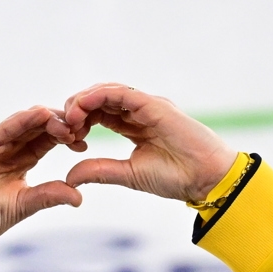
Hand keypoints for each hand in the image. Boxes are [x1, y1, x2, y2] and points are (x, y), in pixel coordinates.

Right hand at [0, 106, 81, 259]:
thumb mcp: (24, 204)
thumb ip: (48, 195)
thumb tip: (79, 196)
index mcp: (22, 162)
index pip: (46, 142)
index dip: (65, 138)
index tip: (83, 142)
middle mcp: (7, 149)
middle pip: (36, 128)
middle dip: (58, 125)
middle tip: (78, 127)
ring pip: (21, 124)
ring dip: (43, 119)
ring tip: (63, 120)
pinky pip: (2, 130)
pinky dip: (20, 121)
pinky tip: (39, 115)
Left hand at [59, 84, 237, 201]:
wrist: (207, 179)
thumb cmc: (177, 178)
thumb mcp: (129, 174)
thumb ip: (100, 170)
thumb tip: (70, 176)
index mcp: (135, 127)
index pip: (98, 115)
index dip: (80, 123)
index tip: (70, 141)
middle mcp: (139, 112)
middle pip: (98, 100)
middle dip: (77, 111)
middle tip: (65, 129)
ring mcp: (146, 106)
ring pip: (106, 92)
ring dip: (83, 102)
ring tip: (71, 119)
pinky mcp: (153, 104)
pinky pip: (120, 92)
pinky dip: (98, 96)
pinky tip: (83, 107)